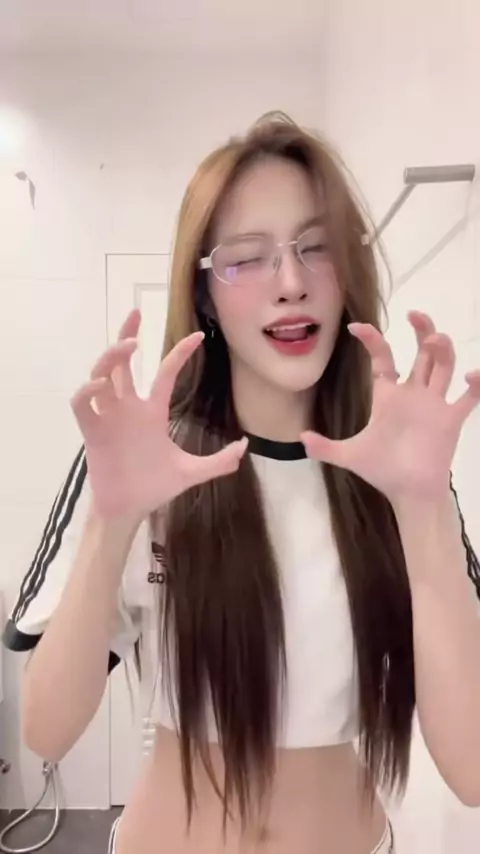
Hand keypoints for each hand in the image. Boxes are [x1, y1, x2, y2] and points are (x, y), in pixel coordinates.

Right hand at [71, 309, 247, 520]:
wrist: (130, 509)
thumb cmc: (155, 487)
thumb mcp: (192, 472)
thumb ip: (219, 461)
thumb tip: (245, 447)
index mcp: (152, 412)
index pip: (165, 373)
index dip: (180, 353)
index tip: (198, 336)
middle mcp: (129, 408)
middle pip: (123, 362)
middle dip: (126, 334)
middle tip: (135, 312)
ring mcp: (109, 418)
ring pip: (102, 376)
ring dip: (109, 357)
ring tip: (128, 345)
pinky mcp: (92, 433)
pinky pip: (82, 406)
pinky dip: (86, 393)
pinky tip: (98, 385)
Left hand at [301, 311, 479, 503]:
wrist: (407, 493)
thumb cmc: (382, 471)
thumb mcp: (349, 455)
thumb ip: (325, 447)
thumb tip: (301, 439)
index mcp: (389, 396)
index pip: (383, 359)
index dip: (372, 340)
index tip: (356, 327)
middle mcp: (413, 394)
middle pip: (421, 353)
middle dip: (422, 330)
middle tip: (415, 315)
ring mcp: (434, 405)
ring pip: (444, 366)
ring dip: (442, 350)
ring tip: (435, 340)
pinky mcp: (451, 420)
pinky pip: (469, 398)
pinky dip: (476, 385)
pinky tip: (472, 376)